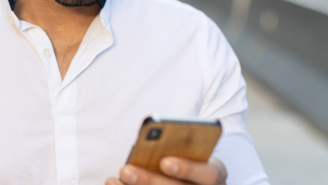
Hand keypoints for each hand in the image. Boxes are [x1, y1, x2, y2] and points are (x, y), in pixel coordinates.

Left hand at [106, 156, 226, 184]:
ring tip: (113, 179)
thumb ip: (175, 148)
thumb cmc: (186, 159)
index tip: (164, 162)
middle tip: (125, 170)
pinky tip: (113, 183)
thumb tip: (147, 146)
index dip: (187, 169)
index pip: (209, 174)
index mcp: (214, 174)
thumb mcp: (188, 151)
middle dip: (150, 181)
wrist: (188, 178)